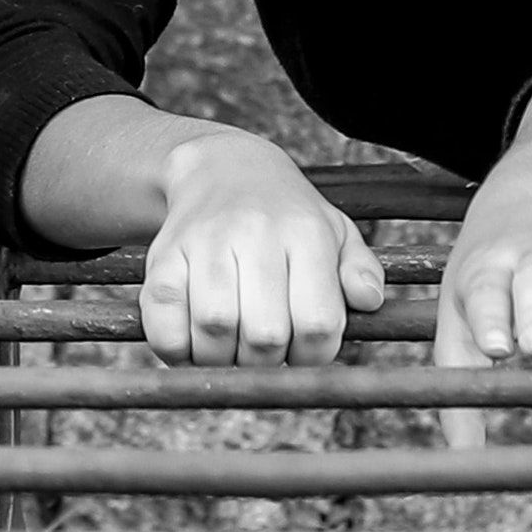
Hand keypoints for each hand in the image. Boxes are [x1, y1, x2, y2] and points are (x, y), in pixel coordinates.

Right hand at [141, 132, 385, 366]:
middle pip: (265, 335)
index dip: (314, 357)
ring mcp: (203, 244)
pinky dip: (179, 352)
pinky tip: (196, 343)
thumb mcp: (335, 231)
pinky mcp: (162, 258)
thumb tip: (369, 301)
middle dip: (268, 363)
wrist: (220, 168)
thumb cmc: (286, 215)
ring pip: (214, 331)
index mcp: (305, 231)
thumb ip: (359, 270)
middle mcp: (254, 232)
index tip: (304, 352)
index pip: (318, 323)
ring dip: (224, 361)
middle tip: (266, 353)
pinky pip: (164, 327)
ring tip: (233, 348)